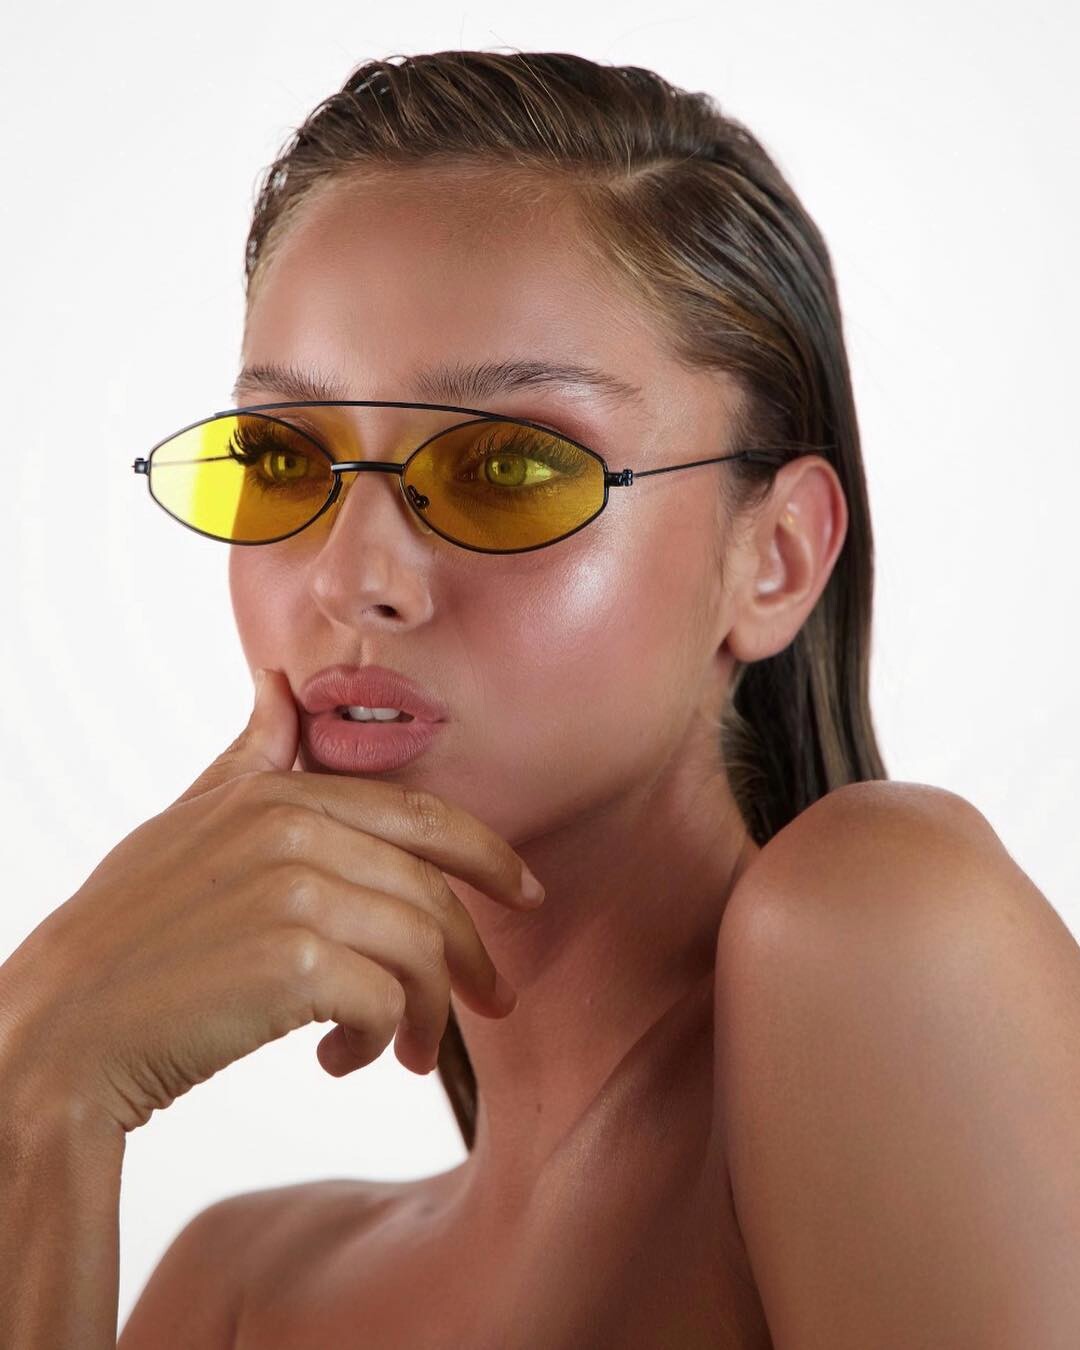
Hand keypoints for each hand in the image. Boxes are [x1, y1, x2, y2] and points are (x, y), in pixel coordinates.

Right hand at [0, 669, 541, 1132]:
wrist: (58, 1034)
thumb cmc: (124, 934)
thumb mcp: (184, 825)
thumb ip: (250, 760)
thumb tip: (279, 684)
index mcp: (279, 796)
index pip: (423, 815)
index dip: (490, 856)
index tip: (527, 895)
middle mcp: (294, 832)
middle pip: (434, 893)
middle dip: (475, 957)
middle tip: (490, 1005)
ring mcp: (296, 894)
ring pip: (423, 950)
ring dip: (428, 1014)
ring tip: (402, 1051)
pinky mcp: (294, 965)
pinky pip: (388, 1001)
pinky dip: (380, 1040)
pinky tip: (343, 1058)